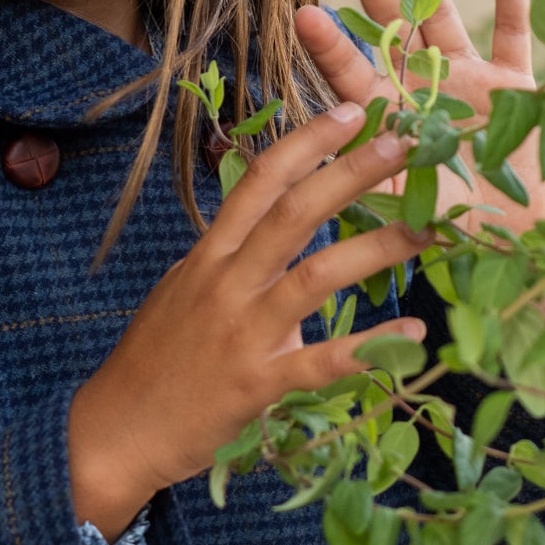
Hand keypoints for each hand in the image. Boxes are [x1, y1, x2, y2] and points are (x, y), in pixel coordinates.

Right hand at [68, 104, 428, 535]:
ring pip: (315, 276)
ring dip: (375, 249)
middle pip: (294, 213)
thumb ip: (224, 260)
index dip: (305, 142)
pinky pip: (321, 361)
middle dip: (351, 173)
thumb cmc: (153, 360)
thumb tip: (258, 234)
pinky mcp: (258, 384)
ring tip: (427, 230)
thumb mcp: (181, 290)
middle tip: (403, 144)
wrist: (118, 431)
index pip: (259, 181)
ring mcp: (243, 332)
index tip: (349, 113)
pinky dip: (369, 347)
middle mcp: (227, 282)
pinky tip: (413, 333)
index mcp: (210, 255)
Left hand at [294, 0, 544, 236]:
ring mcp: (468, 79)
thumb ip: (372, 173)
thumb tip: (335, 151)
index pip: (351, 72)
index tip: (305, 13)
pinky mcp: (514, 82)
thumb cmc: (447, 226)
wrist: (510, 241)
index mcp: (387, 115)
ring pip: (441, 16)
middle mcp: (422, 87)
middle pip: (392, 28)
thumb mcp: (400, 202)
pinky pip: (512, 29)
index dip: (330, 44)